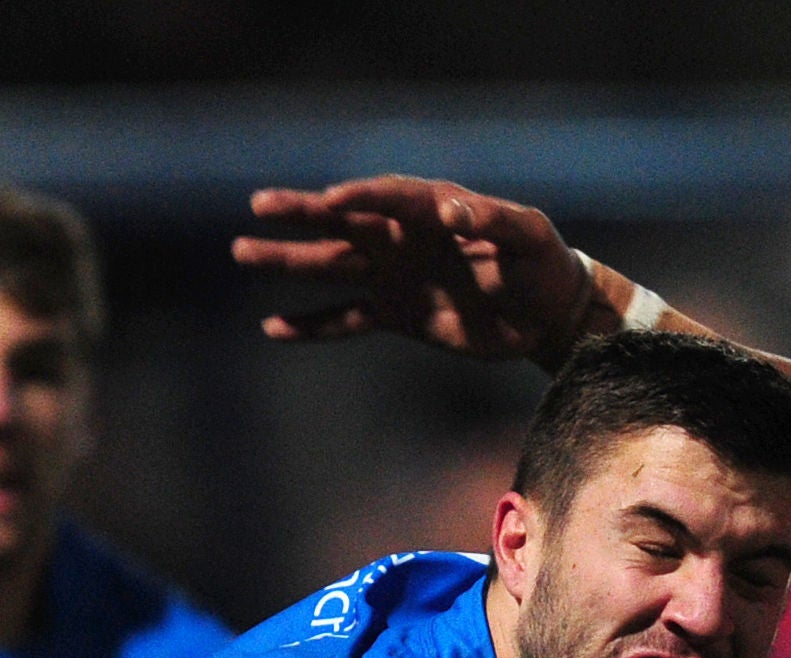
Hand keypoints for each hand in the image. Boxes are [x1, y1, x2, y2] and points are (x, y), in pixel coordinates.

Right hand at [233, 176, 597, 364]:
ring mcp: (394, 276)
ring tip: (243, 252)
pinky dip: (311, 325)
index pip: (387, 198)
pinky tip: (273, 328)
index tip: (332, 199)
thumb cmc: (542, 262)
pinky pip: (345, 319)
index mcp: (431, 210)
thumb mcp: (528, 235)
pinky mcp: (395, 315)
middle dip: (302, 215)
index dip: (361, 197)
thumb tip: (451, 212)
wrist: (546, 311)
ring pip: (332, 267)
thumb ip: (492, 220)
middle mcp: (402, 238)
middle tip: (259, 207)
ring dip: (288, 262)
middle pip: (343, 223)